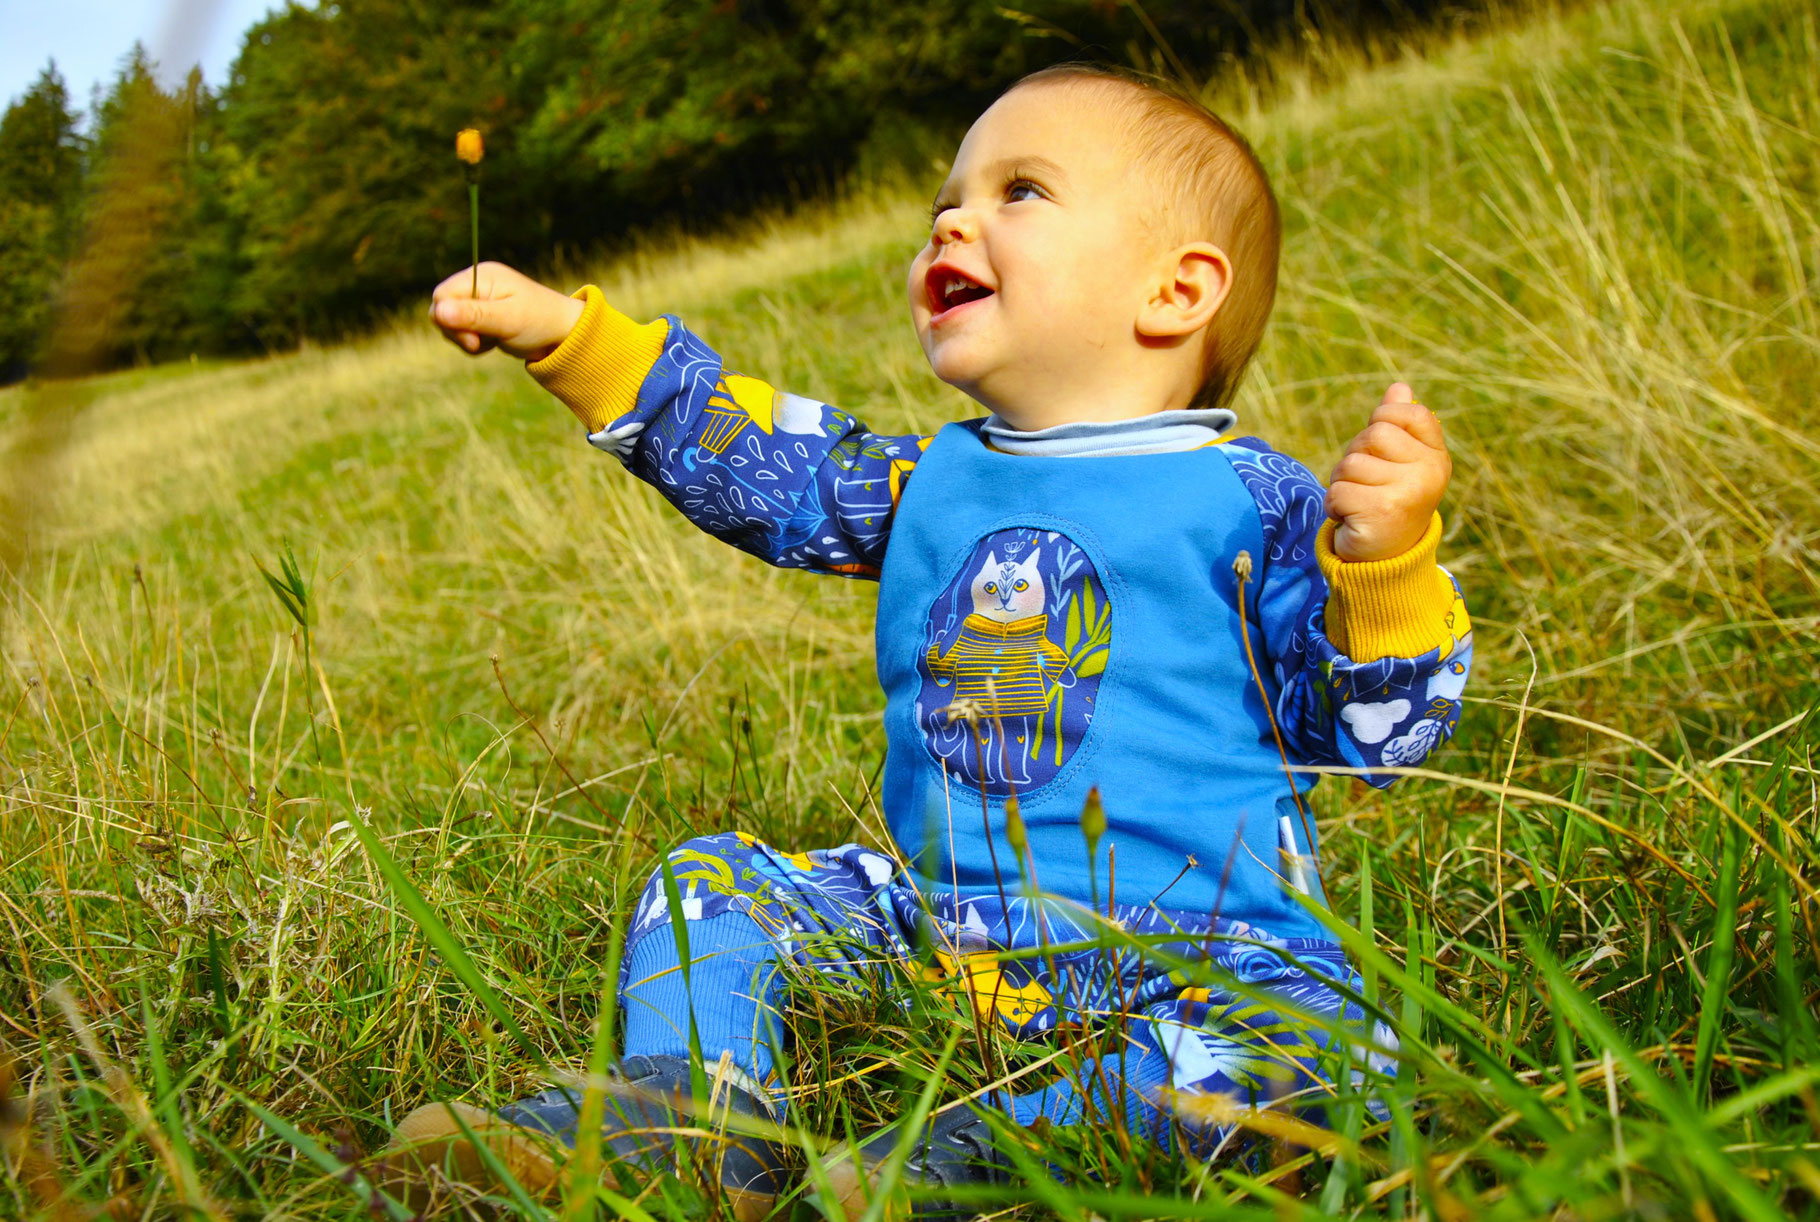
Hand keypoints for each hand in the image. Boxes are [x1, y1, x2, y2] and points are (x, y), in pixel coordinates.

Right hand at [429, 262, 584, 361]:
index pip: (442, 295)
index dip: (448, 319)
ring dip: (466, 339)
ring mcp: (479, 300)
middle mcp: (477, 284)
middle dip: (457, 332)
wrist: (564, 335)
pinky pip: (462, 332)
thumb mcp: (508, 320)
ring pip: (450, 323)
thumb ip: (473, 315)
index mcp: (482, 276)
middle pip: (441, 309)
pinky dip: (473, 343)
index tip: (472, 340)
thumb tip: (438, 311)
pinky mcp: (482, 316)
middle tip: (479, 344)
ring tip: (491, 342)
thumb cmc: (541, 323)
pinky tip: (493, 343)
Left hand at [1325, 383, 1450, 561]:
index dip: (1381, 423)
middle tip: (1366, 485)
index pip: (1405, 412)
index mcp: (1436, 456)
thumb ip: (1397, 424)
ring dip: (1341, 484)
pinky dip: (1334, 506)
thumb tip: (1399, 387)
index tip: (1382, 454)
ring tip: (1359, 504)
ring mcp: (1408, 494)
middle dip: (1355, 458)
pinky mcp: (1380, 513)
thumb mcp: (1397, 461)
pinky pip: (1336, 491)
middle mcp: (1429, 473)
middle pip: (1372, 436)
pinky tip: (1352, 520)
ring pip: (1349, 464)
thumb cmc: (1387, 501)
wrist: (1385, 560)